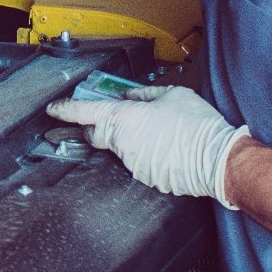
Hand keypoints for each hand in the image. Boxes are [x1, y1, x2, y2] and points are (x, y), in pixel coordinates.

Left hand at [47, 86, 250, 208]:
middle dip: (96, 126)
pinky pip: (138, 162)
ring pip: (120, 149)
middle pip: (96, 134)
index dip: (65, 110)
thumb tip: (130, 97)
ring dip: (130, 140)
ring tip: (158, 132)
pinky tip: (166, 148)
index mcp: (124, 118)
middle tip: (111, 119)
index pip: (84, 113)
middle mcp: (122, 142)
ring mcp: (132, 163)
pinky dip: (146, 154)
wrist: (218, 159)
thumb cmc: (197, 124)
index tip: (53, 110)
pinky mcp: (145, 177)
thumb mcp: (172, 95)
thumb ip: (144, 94)